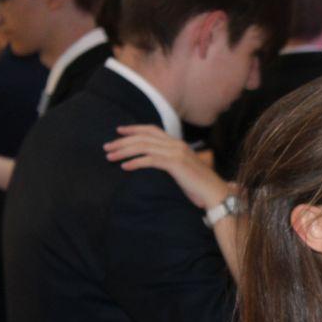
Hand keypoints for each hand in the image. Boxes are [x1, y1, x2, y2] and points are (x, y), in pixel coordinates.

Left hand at [104, 124, 230, 209]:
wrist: (214, 192)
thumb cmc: (198, 185)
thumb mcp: (182, 169)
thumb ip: (169, 161)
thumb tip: (151, 163)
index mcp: (177, 143)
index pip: (152, 130)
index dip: (134, 129)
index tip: (118, 131)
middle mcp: (176, 144)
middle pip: (144, 137)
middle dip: (122, 141)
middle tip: (107, 147)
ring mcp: (176, 153)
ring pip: (144, 147)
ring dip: (124, 151)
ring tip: (110, 157)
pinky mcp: (176, 164)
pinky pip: (151, 160)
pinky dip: (135, 162)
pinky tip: (124, 167)